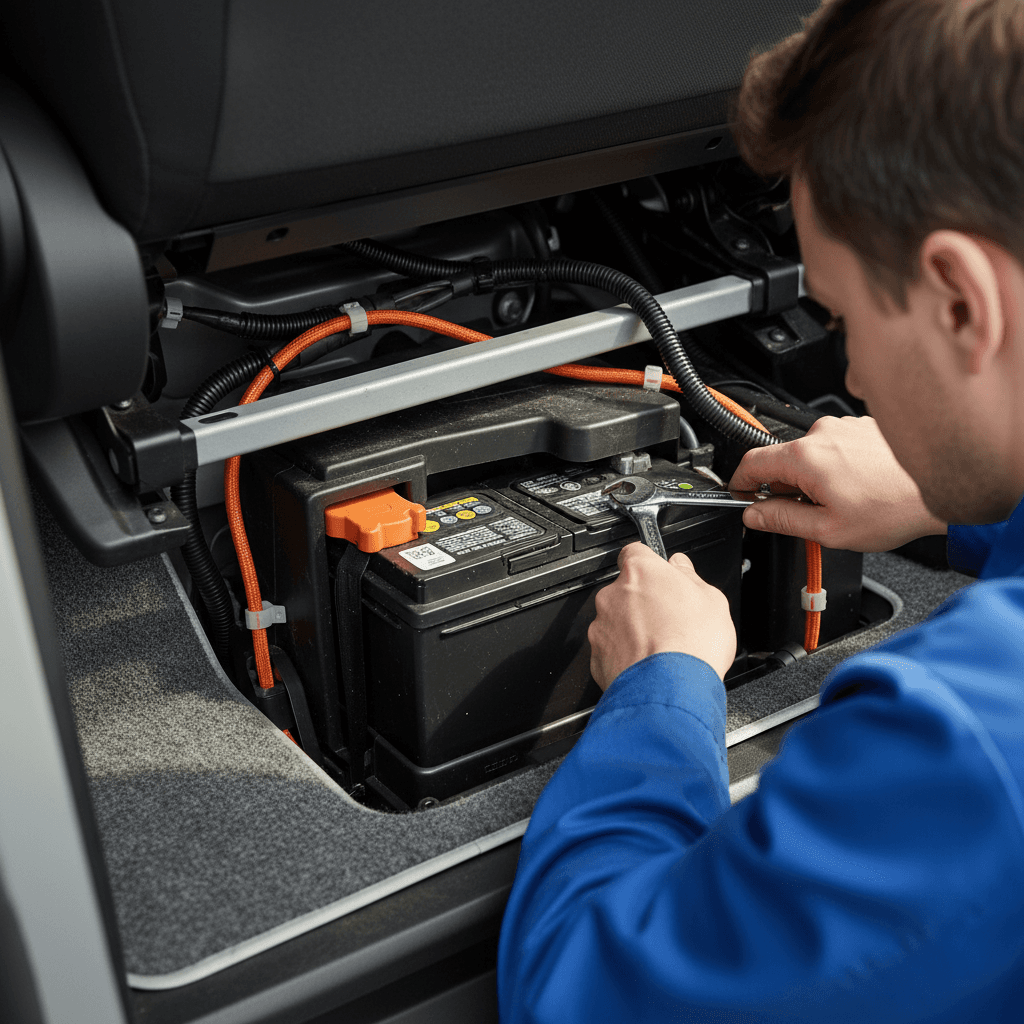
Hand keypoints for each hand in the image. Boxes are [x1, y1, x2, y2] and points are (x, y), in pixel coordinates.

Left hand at [588, 542, 735, 689]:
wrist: (672, 689)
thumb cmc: (692, 644)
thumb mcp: (712, 599)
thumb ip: (689, 575)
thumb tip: (680, 566)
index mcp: (641, 572)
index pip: (636, 552)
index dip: (650, 564)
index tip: (659, 575)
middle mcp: (613, 595)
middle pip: (625, 590)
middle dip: (642, 602)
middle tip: (668, 620)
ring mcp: (601, 626)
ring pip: (616, 621)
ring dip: (632, 630)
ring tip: (660, 647)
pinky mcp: (596, 657)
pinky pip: (611, 650)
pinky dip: (625, 656)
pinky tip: (649, 665)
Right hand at [728, 415, 946, 551]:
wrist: (944, 487)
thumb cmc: (893, 508)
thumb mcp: (827, 529)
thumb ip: (781, 520)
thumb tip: (754, 515)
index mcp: (804, 457)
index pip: (750, 463)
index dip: (738, 483)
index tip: (740, 496)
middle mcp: (821, 433)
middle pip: (781, 460)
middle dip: (784, 488)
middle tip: (806, 515)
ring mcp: (844, 427)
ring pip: (809, 455)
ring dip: (813, 478)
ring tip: (843, 503)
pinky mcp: (862, 427)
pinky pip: (835, 448)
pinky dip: (836, 467)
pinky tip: (859, 488)